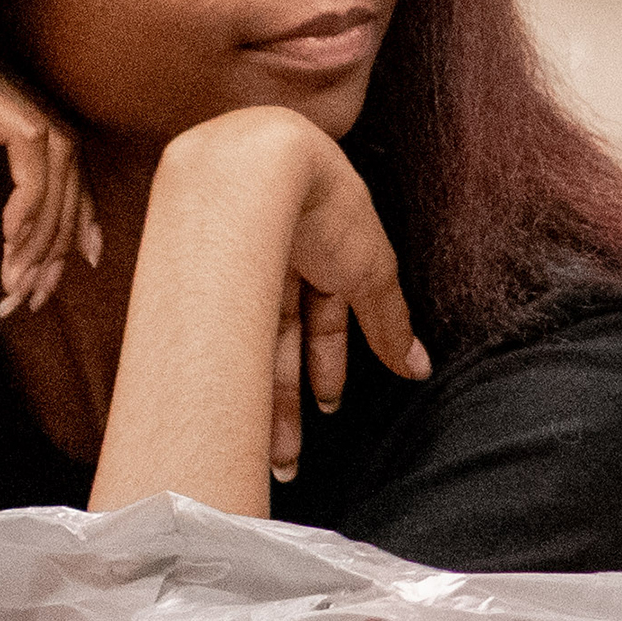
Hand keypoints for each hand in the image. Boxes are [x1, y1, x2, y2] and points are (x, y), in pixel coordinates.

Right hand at [0, 43, 98, 311]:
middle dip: (64, 224)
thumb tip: (84, 222)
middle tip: (43, 285)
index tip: (84, 262)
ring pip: (56, 146)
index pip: (58, 150)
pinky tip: (9, 238)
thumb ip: (15, 188)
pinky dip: (32, 195)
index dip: (79, 209)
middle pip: (64, 148)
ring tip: (21, 274)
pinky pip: (31, 139)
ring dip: (48, 221)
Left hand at [151, 109, 431, 477]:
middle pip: (282, 342)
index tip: (327, 411)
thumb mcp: (372, 269)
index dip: (329, 368)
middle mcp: (276, 262)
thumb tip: (419, 369)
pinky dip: (228, 375)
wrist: (264, 161)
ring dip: (259, 402)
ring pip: (248, 345)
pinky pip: (217, 336)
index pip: (326, 321)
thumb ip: (391, 322)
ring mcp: (237, 267)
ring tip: (264, 454)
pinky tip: (226, 413)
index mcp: (321, 254)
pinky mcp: (202, 275)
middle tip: (285, 459)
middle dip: (287, 402)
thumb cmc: (327, 203)